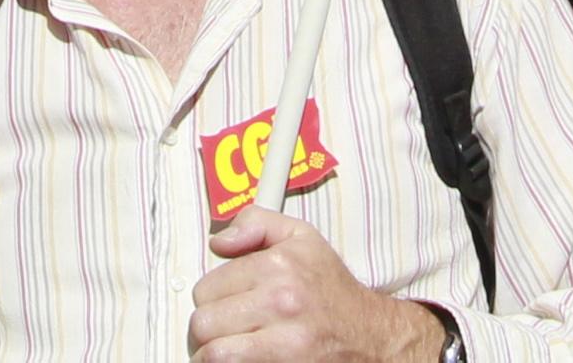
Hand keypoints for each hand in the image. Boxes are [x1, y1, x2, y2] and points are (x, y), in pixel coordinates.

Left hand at [188, 205, 444, 362]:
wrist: (370, 334)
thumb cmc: (331, 290)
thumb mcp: (301, 238)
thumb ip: (256, 224)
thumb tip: (218, 242)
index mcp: (279, 265)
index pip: (204, 290)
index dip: (211, 299)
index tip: (225, 303)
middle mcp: (281, 302)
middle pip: (203, 324)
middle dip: (209, 329)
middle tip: (224, 329)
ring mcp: (285, 343)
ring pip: (214, 355)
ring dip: (216, 354)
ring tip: (231, 347)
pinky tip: (247, 358)